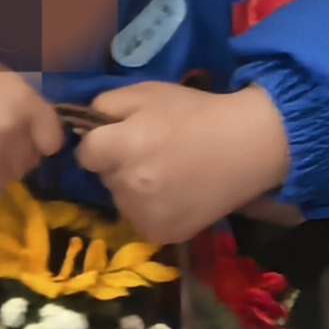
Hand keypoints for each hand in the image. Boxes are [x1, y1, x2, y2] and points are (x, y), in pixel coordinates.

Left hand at [74, 78, 297, 240]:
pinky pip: (140, 219)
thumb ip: (105, 106)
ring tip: (168, 173)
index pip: (85, 153)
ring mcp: (146, 215)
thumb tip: (84, 128)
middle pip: (104, 177)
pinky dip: (150, 208)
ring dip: (133, 188)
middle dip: (119, 164)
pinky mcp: (162, 235)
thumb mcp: (147, 93)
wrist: (245, 147)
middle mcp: (131, 186)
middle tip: (152, 151)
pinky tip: (175, 193)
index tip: (123, 136)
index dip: (102, 141)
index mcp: (124, 147)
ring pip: (121, 200)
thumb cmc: (194, 114)